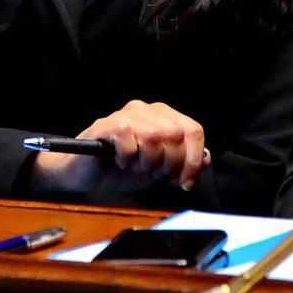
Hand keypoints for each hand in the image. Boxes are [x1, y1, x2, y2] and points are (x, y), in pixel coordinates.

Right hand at [29, 100, 209, 195]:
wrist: (85, 173)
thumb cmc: (121, 169)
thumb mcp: (159, 170)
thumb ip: (181, 163)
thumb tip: (207, 158)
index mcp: (162, 117)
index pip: (193, 130)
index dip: (194, 159)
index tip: (185, 183)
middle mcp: (146, 110)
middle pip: (175, 134)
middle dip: (169, 163)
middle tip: (152, 173)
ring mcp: (125, 114)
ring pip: (154, 136)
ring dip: (147, 161)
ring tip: (134, 166)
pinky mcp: (107, 124)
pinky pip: (129, 139)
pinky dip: (128, 157)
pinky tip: (120, 161)